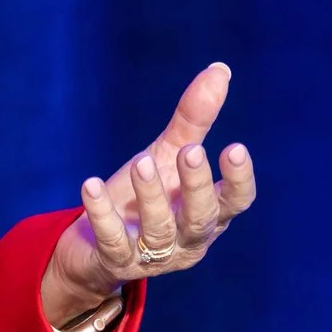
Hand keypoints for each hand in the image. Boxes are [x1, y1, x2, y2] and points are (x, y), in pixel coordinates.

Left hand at [42, 62, 257, 321]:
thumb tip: (220, 69)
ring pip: (159, 230)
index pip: (236, 202)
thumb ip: (193, 120)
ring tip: (142, 162)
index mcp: (209, 214)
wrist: (93, 244)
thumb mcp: (167, 156)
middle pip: (201, 218)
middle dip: (196, 186)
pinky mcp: (116, 261)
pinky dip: (102, 214)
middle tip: (189, 151)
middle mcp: (187, 239)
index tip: (235, 147)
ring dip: (152, 196)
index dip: (239, 179)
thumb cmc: (144, 198)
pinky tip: (92, 184)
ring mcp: (153, 256)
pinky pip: (113, 240)